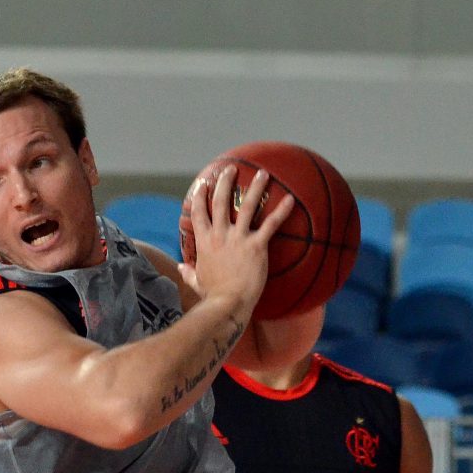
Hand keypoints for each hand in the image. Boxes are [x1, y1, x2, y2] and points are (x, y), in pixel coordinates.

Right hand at [177, 165, 293, 316]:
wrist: (228, 303)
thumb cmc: (212, 295)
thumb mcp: (196, 281)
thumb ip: (189, 272)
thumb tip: (181, 268)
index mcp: (204, 242)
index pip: (199, 213)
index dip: (200, 196)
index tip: (203, 183)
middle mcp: (219, 235)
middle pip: (220, 202)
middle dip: (224, 183)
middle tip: (230, 169)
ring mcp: (238, 239)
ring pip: (246, 207)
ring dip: (255, 188)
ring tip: (263, 174)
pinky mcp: (256, 246)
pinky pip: (270, 224)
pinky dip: (281, 211)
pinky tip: (291, 199)